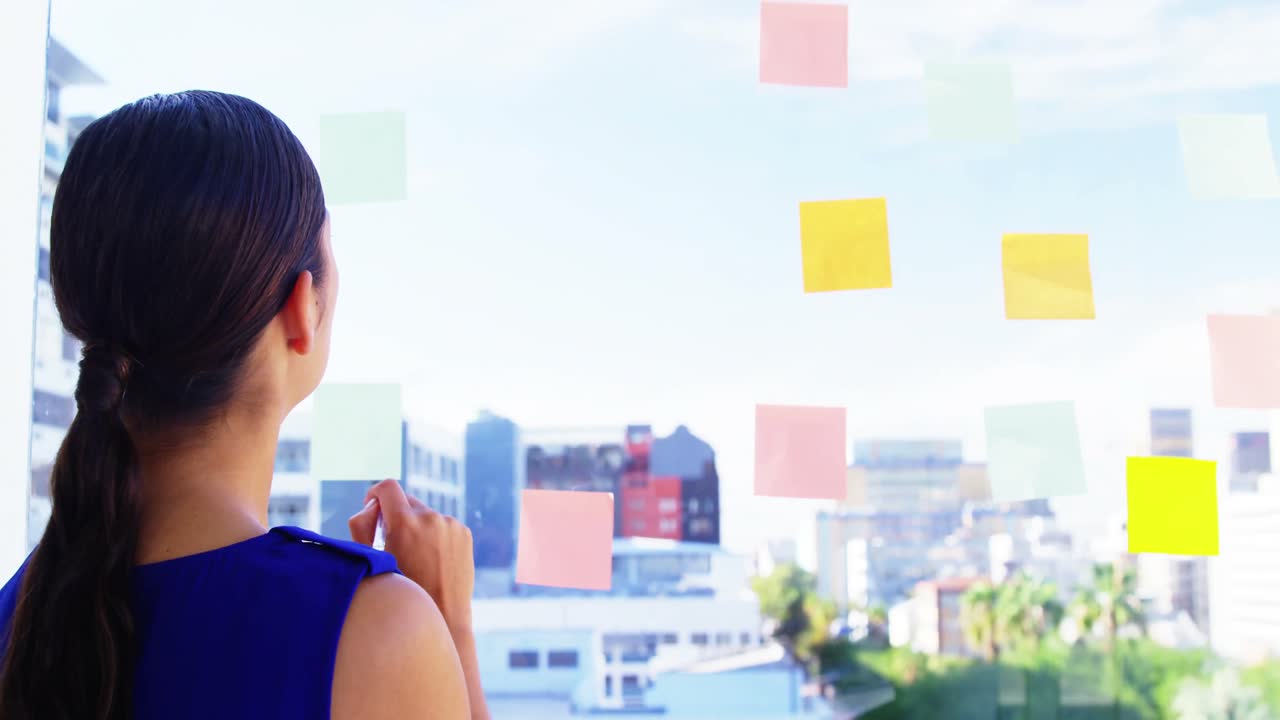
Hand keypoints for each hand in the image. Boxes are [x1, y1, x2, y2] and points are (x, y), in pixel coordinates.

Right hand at [349, 479, 475, 634]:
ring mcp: (451, 524)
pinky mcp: (464, 532)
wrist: (443, 617)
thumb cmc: (401, 593)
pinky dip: (433, 534)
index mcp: (406, 522)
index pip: (387, 487)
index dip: (374, 495)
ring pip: (424, 514)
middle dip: (394, 515)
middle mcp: (431, 517)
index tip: (372, 509)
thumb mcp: (371, 560)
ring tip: (413, 558)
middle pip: (406, 501)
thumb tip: (371, 506)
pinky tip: (431, 560)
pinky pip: (442, 524)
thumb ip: (362, 526)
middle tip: (389, 542)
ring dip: (415, 526)